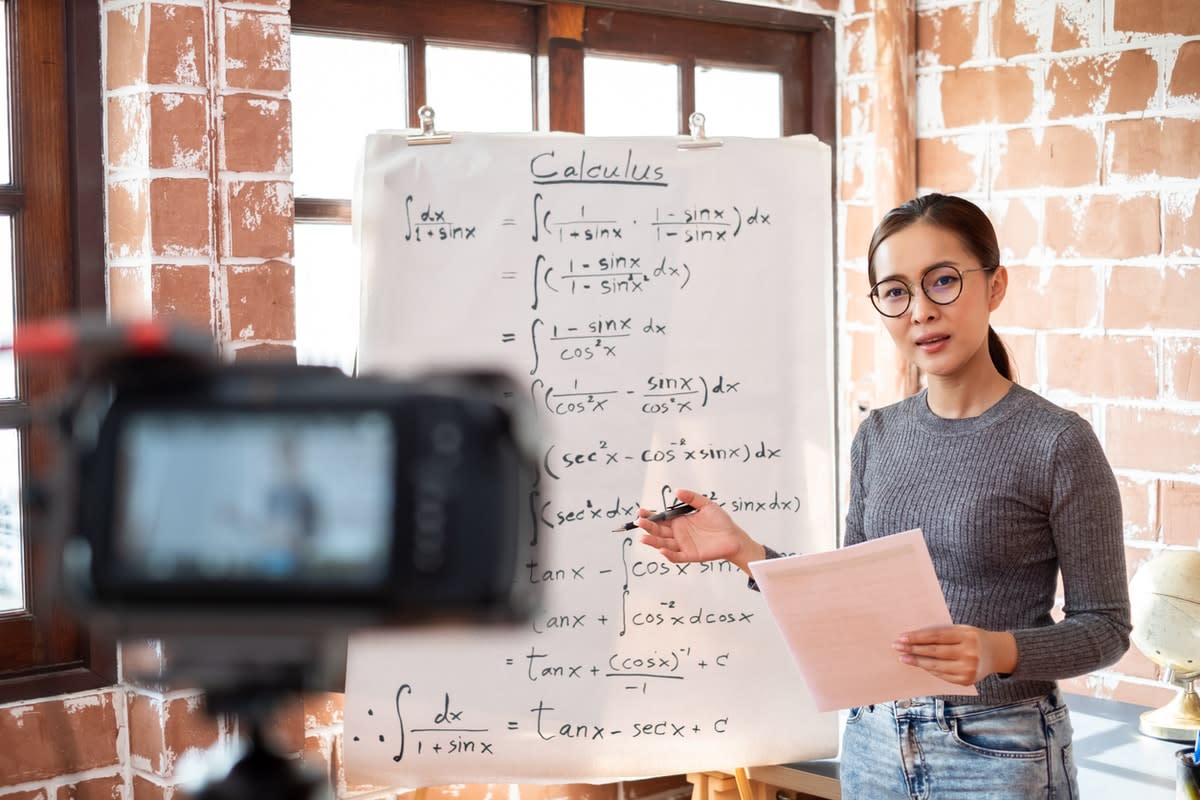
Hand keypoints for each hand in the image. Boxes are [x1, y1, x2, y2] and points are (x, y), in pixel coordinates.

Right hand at [634, 488, 763, 573]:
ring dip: (653, 541)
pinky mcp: (690, 555)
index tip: (641, 512)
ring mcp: (683, 545)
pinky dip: (668, 554)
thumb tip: (677, 491)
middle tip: (639, 522)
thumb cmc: (721, 522)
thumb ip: (692, 498)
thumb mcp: (706, 504)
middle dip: (648, 527)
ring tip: (643, 537)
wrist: (734, 537)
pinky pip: (676, 556)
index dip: (650, 516)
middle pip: (659, 531)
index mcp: (680, 521)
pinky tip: (662, 549)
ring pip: (664, 544)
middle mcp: (678, 533)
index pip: (660, 518)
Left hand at [893, 625, 1017, 685]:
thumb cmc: (973, 638)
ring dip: (916, 661)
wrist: (996, 653)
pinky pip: (942, 675)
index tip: (902, 637)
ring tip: (903, 657)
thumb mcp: (962, 630)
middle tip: (897, 646)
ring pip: (936, 666)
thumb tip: (914, 638)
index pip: (937, 636)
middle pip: (934, 652)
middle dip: (913, 649)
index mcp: (967, 636)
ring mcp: (968, 669)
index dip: (918, 637)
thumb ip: (943, 633)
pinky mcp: (966, 681)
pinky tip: (919, 664)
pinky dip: (929, 670)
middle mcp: (969, 653)